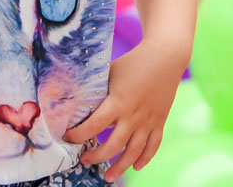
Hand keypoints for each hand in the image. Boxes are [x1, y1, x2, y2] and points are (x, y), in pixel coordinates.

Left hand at [63, 39, 185, 181]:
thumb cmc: (132, 62)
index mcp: (118, 102)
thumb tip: (73, 97)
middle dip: (96, 157)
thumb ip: (96, 88)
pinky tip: (136, 167)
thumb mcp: (109, 72)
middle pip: (112, 146)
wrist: (165, 57)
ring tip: (108, 176)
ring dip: (119, 167)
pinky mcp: (160, 122)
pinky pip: (153, 146)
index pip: (94, 126)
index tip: (68, 137)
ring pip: (133, 152)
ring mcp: (148, 121)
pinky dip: (145, 159)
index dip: (78, 135)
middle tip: (84, 159)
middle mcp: (133, 116)